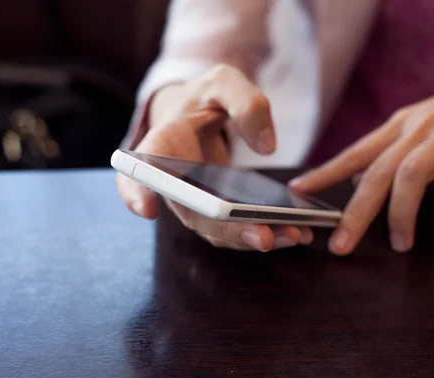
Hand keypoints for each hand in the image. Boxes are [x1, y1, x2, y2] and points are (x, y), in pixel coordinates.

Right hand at [116, 64, 312, 250]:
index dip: (137, 191)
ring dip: (251, 238)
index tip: (147, 210)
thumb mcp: (225, 82)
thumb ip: (246, 103)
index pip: (142, 169)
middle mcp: (173, 181)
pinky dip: (263, 233)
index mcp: (164, 144)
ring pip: (214, 230)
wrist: (202, 113)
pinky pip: (233, 230)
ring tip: (293, 234)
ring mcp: (193, 201)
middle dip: (226, 229)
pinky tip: (296, 232)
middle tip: (264, 237)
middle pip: (190, 214)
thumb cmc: (207, 97)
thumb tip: (266, 148)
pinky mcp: (214, 211)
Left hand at [290, 52, 433, 254]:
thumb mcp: (420, 127)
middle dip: (354, 212)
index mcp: (399, 126)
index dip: (324, 173)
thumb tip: (356, 180)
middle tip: (340, 245)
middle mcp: (417, 129)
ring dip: (400, 214)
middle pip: (375, 172)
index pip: (353, 153)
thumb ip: (389, 153)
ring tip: (400, 246)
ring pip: (410, 176)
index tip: (297, 191)